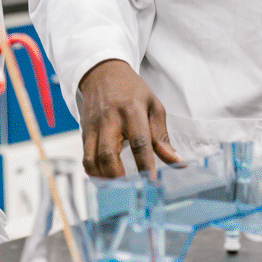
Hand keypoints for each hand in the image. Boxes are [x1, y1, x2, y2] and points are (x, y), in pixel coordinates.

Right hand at [76, 59, 180, 177]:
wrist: (102, 73)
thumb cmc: (132, 90)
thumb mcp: (153, 106)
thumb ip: (163, 137)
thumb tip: (177, 163)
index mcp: (132, 111)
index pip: (140, 142)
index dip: (145, 165)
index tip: (152, 183)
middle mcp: (110, 120)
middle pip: (109, 154)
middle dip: (119, 177)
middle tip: (132, 189)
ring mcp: (94, 127)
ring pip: (92, 159)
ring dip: (104, 178)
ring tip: (119, 187)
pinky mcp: (84, 132)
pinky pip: (85, 158)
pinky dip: (94, 173)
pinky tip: (106, 179)